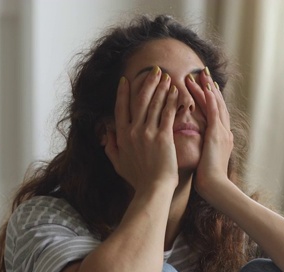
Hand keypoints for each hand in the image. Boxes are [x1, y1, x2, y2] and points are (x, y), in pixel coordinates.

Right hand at [103, 67, 179, 192]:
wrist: (153, 189)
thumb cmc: (138, 179)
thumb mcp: (118, 163)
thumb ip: (111, 146)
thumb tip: (106, 132)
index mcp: (121, 136)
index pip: (121, 108)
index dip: (123, 93)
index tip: (126, 80)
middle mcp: (133, 131)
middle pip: (139, 101)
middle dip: (147, 83)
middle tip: (155, 70)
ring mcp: (148, 133)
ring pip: (155, 104)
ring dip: (161, 88)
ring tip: (168, 76)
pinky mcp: (163, 137)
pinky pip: (168, 114)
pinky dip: (172, 101)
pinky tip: (176, 92)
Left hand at [186, 67, 233, 200]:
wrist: (215, 188)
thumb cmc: (207, 181)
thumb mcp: (204, 162)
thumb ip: (200, 151)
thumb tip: (192, 150)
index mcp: (220, 138)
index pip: (213, 114)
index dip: (208, 100)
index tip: (203, 87)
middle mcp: (224, 132)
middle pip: (217, 105)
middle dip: (210, 89)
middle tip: (203, 73)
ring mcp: (222, 132)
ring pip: (215, 105)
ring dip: (208, 89)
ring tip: (200, 74)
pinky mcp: (217, 134)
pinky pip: (213, 112)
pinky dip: (210, 99)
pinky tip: (205, 87)